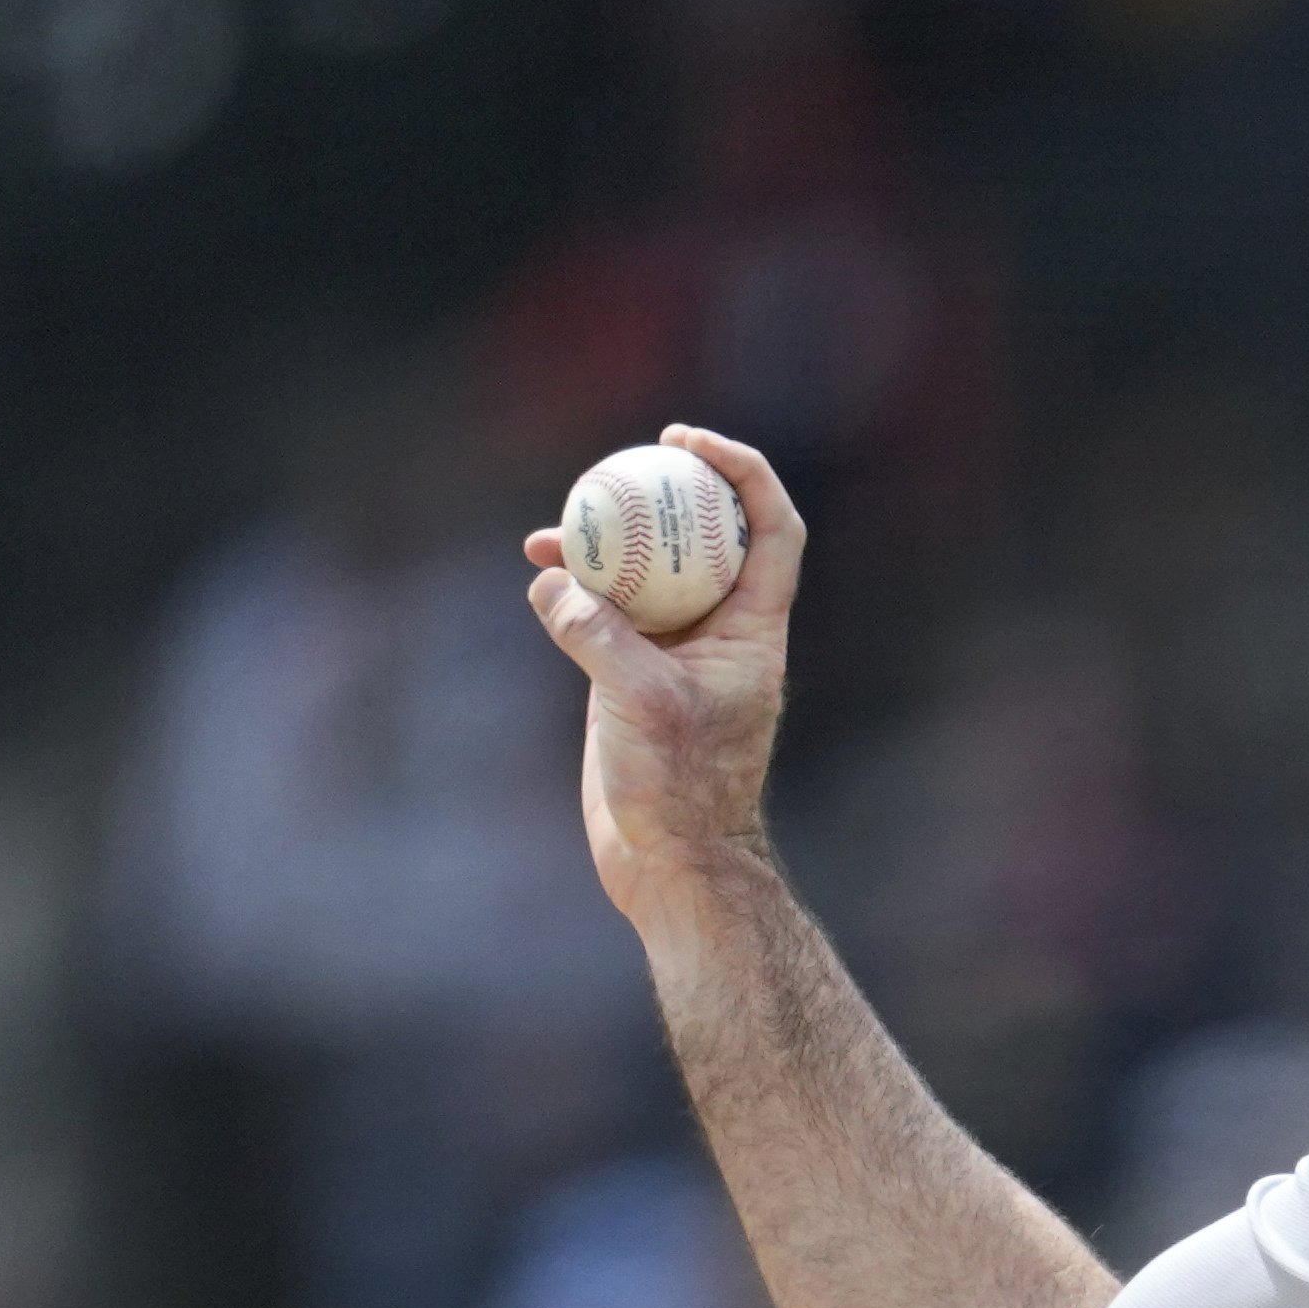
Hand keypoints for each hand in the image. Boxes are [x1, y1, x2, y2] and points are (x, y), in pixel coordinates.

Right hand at [524, 423, 804, 921]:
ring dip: (605, 543)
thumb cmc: (680, 791)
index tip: (688, 443)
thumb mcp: (641, 703)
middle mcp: (721, 630)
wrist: (671, 864)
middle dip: (665, 491)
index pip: (770, 527)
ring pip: (647, 571)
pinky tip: (538, 573)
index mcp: (754, 628)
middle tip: (625, 458)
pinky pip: (606, 610)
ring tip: (551, 529)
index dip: (742, 471)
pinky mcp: (632, 675)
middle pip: (704, 535)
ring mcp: (675, 651)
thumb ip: (598, 635)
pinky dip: (575, 588)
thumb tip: (551, 579)